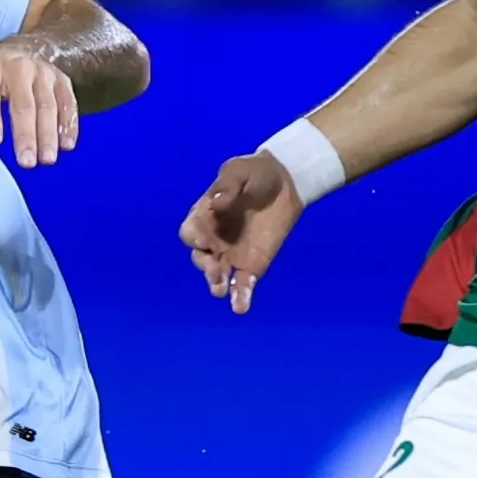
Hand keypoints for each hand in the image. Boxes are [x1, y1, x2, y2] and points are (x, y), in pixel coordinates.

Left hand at [0, 42, 80, 167]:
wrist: (18, 51)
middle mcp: (20, 68)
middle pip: (24, 104)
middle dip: (26, 134)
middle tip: (26, 162)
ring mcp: (43, 74)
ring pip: (48, 105)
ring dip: (49, 134)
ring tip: (47, 159)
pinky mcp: (61, 81)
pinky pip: (68, 103)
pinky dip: (69, 124)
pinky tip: (67, 145)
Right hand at [180, 151, 303, 314]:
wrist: (286, 182)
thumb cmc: (256, 173)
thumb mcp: (239, 170)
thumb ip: (227, 185)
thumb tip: (217, 201)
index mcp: (204, 217)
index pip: (190, 232)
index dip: (194, 237)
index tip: (204, 238)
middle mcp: (214, 239)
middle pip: (200, 258)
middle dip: (205, 266)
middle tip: (216, 270)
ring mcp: (232, 254)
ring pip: (217, 275)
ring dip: (216, 283)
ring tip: (221, 290)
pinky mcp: (253, 265)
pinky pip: (243, 284)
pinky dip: (241, 296)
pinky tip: (240, 307)